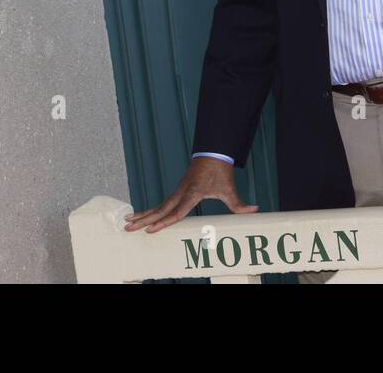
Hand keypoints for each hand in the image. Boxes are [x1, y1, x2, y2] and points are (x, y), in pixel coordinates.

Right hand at [123, 156, 257, 232]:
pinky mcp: (178, 190)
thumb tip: (255, 210)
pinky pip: (162, 203)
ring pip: (158, 206)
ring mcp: (178, 191)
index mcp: (192, 193)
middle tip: (128, 227)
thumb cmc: (220, 171)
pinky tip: (141, 215)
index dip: (164, 222)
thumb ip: (239, 204)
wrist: (213, 152)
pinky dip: (151, 210)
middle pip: (160, 209)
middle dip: (144, 219)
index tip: (151, 230)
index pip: (176, 212)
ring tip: (127, 222)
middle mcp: (181, 192)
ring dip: (143, 214)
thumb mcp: (229, 188)